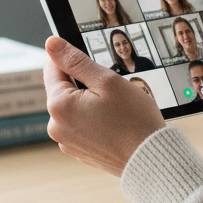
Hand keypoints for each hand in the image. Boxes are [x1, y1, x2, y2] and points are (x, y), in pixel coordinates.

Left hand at [44, 37, 165, 176]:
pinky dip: (92, 118)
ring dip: (88, 101)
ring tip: (114, 109)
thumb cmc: (133, 120)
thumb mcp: (106, 80)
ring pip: (72, 106)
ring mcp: (66, 141)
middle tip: (110, 90)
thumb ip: (75, 60)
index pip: (52, 67)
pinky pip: (80, 124)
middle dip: (83, 83)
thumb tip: (52, 44)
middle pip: (63, 88)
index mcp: (59, 105)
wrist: (150, 159)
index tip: (92, 63)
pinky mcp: (77, 150)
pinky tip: (113, 123)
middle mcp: (56, 126)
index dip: (72, 59)